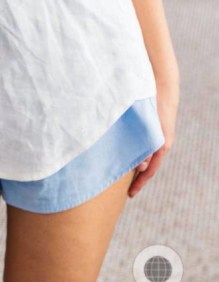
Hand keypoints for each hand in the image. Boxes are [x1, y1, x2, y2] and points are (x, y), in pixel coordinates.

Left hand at [128, 77, 178, 197]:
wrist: (162, 86)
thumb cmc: (154, 105)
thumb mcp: (149, 129)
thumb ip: (145, 148)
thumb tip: (140, 168)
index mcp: (162, 146)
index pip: (150, 171)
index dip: (139, 183)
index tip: (130, 195)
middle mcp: (160, 143)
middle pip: (146, 165)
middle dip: (135, 176)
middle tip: (122, 188)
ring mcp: (156, 136)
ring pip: (143, 154)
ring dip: (133, 163)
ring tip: (119, 172)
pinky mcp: (151, 128)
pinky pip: (143, 145)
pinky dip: (134, 151)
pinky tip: (123, 152)